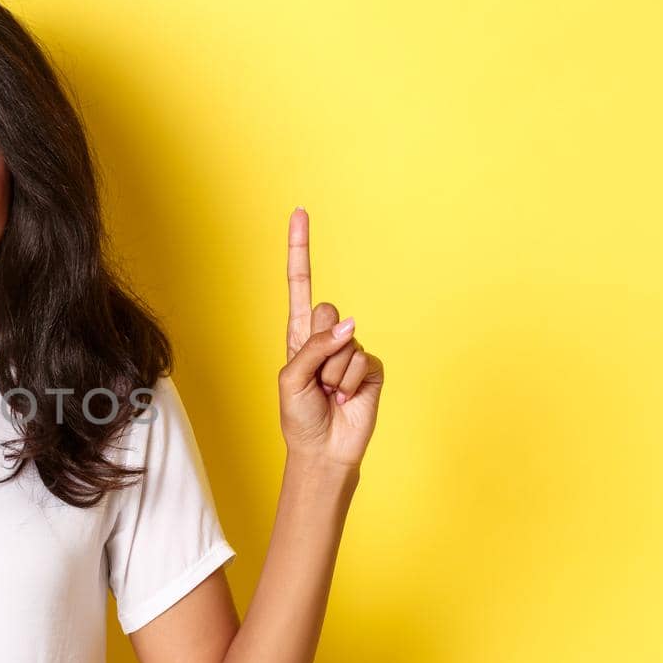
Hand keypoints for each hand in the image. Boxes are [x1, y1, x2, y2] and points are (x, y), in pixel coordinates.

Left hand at [278, 207, 383, 469]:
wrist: (324, 450)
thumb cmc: (300, 416)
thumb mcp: (291, 380)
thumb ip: (314, 347)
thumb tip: (349, 324)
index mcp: (299, 335)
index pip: (299, 285)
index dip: (300, 249)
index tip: (300, 212)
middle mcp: (325, 337)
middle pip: (324, 310)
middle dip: (318, 345)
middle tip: (315, 377)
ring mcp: (351, 351)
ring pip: (345, 341)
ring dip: (333, 373)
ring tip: (328, 393)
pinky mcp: (372, 368)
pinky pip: (362, 361)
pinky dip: (350, 382)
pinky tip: (346, 398)